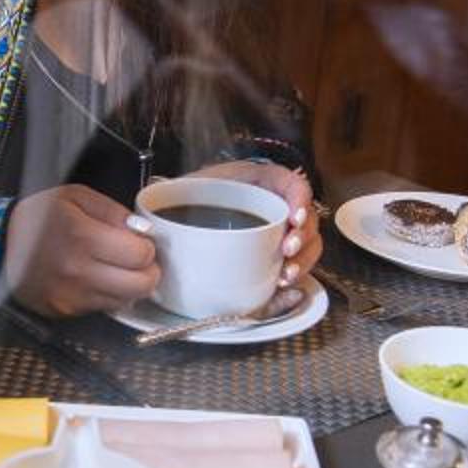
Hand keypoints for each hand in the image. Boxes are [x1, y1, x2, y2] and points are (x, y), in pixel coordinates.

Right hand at [0, 184, 160, 317]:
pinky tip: (97, 279)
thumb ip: (112, 211)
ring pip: (125, 301)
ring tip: (118, 269)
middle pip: (141, 285)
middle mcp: (79, 272)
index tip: (139, 241)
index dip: (147, 247)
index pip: (141, 255)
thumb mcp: (74, 196)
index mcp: (83, 237)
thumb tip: (141, 230)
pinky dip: (108, 295)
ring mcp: (72, 296)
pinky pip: (102, 307)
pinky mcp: (65, 311)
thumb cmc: (38, 216)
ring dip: (130, 286)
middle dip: (148, 271)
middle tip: (138, 260)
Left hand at [187, 159, 323, 288]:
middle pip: (308, 218)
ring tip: (286, 276)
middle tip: (287, 250)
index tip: (293, 218)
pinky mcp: (278, 255)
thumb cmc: (192, 196)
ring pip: (310, 244)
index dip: (299, 198)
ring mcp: (281, 231)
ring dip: (303, 261)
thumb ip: (180, 192)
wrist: (186, 217)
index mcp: (262, 181)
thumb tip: (158, 208)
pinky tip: (282, 285)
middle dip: (303, 237)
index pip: (291, 183)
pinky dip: (297, 275)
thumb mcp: (190, 186)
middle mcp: (277, 205)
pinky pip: (299, 265)